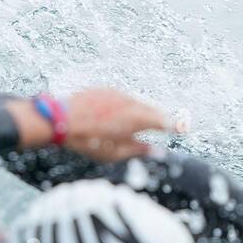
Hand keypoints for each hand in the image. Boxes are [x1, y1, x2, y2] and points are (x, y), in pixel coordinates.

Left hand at [8, 88, 175, 160]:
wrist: (59, 119)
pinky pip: (121, 98)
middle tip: (167, 125)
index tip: (184, 129)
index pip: (166, 121)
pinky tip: (118, 115)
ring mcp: (117, 93)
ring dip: (142, 111)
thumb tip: (158, 152)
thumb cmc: (87, 140)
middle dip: (160, 118)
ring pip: (137, 102)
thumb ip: (139, 150)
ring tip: (141, 123)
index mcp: (138, 118)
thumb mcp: (115, 153)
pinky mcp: (104, 89)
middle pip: (153, 110)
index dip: (177, 125)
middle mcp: (131, 101)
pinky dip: (126, 106)